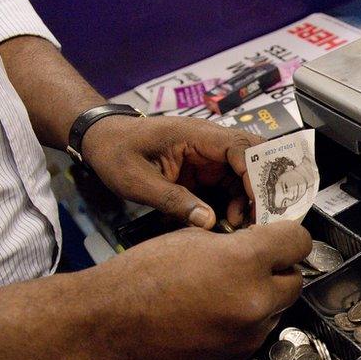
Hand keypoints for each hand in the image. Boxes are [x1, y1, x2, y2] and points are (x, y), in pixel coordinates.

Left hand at [81, 115, 262, 228]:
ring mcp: (208, 156)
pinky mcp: (204, 170)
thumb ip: (172, 200)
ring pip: (244, 175)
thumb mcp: (138, 181)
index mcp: (196, 135)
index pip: (241, 147)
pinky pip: (229, 184)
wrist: (100, 141)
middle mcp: (209, 142)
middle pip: (252, 159)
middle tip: (258, 217)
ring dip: (248, 198)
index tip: (257, 203)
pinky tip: (229, 220)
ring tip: (239, 224)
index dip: (255, 174)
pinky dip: (235, 202)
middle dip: (260, 187)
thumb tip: (208, 221)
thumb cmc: (115, 152)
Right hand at [89, 220, 311, 359]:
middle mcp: (255, 300)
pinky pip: (258, 331)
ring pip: (277, 307)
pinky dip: (246, 320)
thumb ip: (235, 241)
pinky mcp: (237, 355)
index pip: (298, 242)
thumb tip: (258, 244)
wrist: (110, 327)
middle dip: (277, 269)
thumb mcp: (192, 238)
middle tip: (253, 263)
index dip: (289, 236)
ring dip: (263, 296)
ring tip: (226, 289)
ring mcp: (248, 333)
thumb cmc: (140, 279)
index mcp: (245, 261)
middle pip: (294, 279)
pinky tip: (217, 312)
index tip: (283, 237)